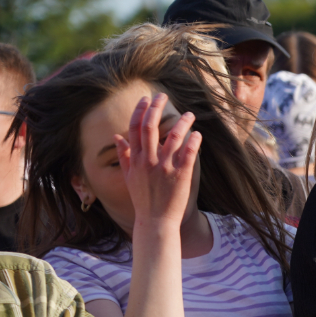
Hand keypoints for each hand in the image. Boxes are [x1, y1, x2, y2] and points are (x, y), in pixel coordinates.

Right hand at [116, 94, 200, 231]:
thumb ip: (124, 155)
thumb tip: (117, 136)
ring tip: (189, 114)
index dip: (141, 111)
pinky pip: (189, 154)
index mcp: (135, 159)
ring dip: (182, 122)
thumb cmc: (143, 198)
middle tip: (163, 96)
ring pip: (173, 137)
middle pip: (151, 127)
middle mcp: (148, 161)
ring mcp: (165, 168)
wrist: (155, 220)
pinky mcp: (181, 175)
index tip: (147, 99)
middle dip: (156, 108)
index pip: (135, 128)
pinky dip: (193, 141)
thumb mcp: (129, 176)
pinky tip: (198, 133)